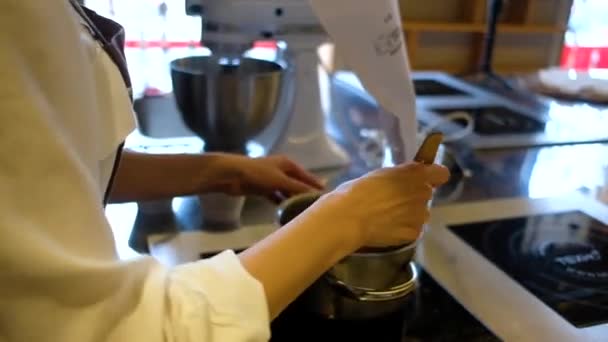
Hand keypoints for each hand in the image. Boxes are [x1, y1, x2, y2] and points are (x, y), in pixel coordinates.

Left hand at [219, 154, 323, 201]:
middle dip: (304, 193)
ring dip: (292, 199)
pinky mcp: (262, 188)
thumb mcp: (281, 180)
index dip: (315, 184)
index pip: (305, 175)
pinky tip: (286, 211)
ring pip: (286, 191)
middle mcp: (281, 170)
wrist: (233, 175)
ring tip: (302, 211)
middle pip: (296, 183)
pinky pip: (275, 197)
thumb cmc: (258, 174)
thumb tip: (315, 193)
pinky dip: (280, 203)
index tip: (325, 193)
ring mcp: (271, 179)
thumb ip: (298, 187)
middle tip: (315, 206)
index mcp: (287, 164)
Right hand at [314, 162, 449, 248]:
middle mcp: (423, 194)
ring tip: (386, 217)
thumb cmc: (357, 191)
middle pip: (426, 194)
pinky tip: (386, 228)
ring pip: (420, 213)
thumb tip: (409, 177)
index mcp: (415, 174)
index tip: (420, 179)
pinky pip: (413, 229)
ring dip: (409, 214)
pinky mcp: (414, 233)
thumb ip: (400, 175)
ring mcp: (420, 216)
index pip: (441, 173)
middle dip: (414, 196)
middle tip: (392, 200)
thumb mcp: (380, 174)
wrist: (348, 219)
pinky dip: (402, 229)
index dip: (432, 176)